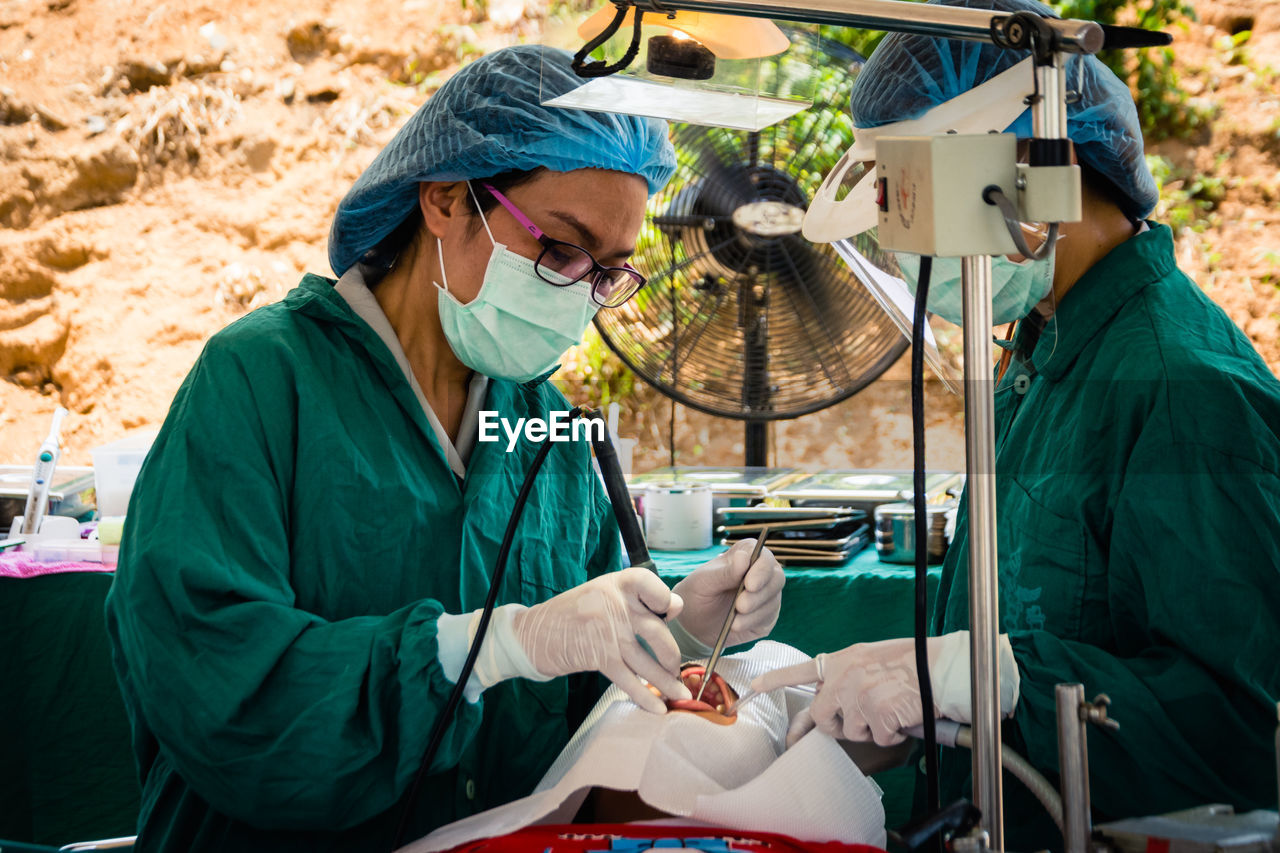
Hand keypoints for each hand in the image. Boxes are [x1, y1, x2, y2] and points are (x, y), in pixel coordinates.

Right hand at [512, 567, 690, 713]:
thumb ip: (638, 599)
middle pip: (658, 631)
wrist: (532, 634)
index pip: (651, 585)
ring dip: (667, 682)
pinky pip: (630, 680)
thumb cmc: (571, 614)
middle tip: (675, 668)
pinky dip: (646, 697)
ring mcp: (608, 631)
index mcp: (616, 584)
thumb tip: (677, 606)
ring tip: (680, 695)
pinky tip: (658, 708)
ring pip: (648, 660)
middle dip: (671, 656)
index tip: (670, 613)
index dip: (666, 600)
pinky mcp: (600, 656)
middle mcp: (614, 604)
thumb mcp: (603, 594)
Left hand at [671, 539, 784, 648]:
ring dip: (754, 611)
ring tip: (734, 620)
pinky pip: (768, 618)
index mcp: (745, 555)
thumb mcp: (705, 582)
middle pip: (776, 578)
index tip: (749, 584)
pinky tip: (736, 625)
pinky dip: (752, 622)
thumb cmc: (698, 593)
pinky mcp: (766, 615)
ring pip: (773, 599)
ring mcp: (766, 594)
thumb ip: (725, 572)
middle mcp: (761, 572)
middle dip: (759, 594)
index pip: (764, 556)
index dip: (761, 570)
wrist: (694, 622)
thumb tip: (744, 557)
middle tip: (740, 606)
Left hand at [751, 632, 1019, 746]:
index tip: (753, 689)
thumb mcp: (872, 660)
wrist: (943, 667)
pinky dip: (893, 733)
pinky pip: (878, 738)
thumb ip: (847, 678)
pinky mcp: (875, 711)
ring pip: (851, 732)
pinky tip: (904, 715)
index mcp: (842, 661)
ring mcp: (857, 694)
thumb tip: (828, 707)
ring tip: (893, 707)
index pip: (799, 671)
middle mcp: (843, 676)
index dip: (775, 682)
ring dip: (873, 729)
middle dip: (841, 725)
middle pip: (823, 717)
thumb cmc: (915, 665)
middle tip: (870, 715)